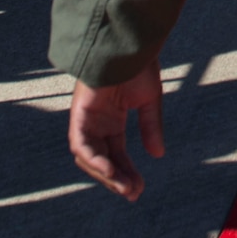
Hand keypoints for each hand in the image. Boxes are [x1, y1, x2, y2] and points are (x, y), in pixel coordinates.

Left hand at [67, 62, 166, 200]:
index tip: (138, 188)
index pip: (117, 154)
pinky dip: (94, 160)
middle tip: (133, 193)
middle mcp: (97, 123)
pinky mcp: (78, 115)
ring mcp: (86, 120)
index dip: (127, 172)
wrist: (128, 44)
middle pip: (103, 160)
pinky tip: (111, 170)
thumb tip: (158, 155)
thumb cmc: (138, 65)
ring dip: (106, 175)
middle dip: (117, 179)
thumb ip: (151, 127)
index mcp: (112, 119)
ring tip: (125, 186)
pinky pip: (81, 145)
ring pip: (89, 158)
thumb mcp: (149, 101)